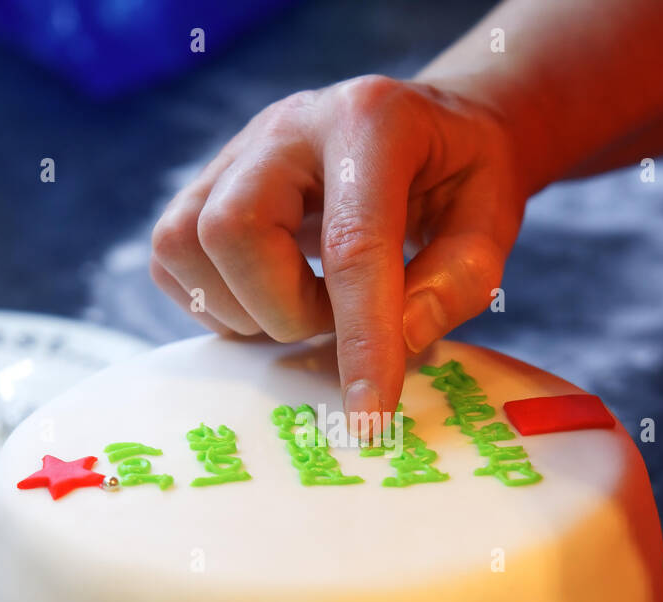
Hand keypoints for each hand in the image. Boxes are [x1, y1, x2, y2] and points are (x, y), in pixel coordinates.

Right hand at [150, 74, 526, 420]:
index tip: (368, 418)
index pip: (353, 244)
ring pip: (187, 244)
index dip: (361, 341)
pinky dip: (217, 302)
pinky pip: (171, 259)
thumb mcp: (491, 223)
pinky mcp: (204, 184)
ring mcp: (235, 151)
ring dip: (249, 309)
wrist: (429, 127)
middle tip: (336, 320)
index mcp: (372, 122)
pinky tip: (269, 296)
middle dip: (285, 310)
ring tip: (307, 305)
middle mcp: (288, 127)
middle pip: (236, 231)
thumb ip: (456, 284)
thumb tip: (396, 341)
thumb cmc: (461, 177)